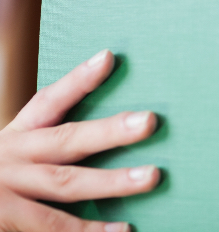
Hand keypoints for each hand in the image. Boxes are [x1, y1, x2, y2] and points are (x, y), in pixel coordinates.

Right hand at [0, 50, 158, 231]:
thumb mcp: (10, 152)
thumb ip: (45, 142)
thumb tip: (100, 117)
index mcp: (16, 136)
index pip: (49, 101)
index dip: (79, 80)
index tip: (109, 58)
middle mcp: (12, 158)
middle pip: (67, 140)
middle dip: (110, 131)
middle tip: (150, 120)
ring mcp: (6, 190)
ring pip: (66, 183)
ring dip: (112, 181)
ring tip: (151, 177)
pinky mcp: (5, 219)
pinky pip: (52, 227)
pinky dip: (89, 231)